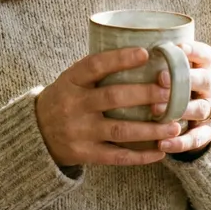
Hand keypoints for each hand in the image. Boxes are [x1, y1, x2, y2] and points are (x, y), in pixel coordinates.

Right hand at [35, 46, 184, 167]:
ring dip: (150, 129)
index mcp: (71, 80)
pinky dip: (140, 156)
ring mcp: (80, 131)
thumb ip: (97, 69)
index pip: (95, 65)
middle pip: (113, 97)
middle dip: (145, 94)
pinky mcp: (85, 154)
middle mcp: (74, 105)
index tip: (146, 53)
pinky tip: (160, 152)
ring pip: (120, 131)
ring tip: (175, 126)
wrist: (36, 132)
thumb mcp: (71, 78)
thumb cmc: (65, 97)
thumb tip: (141, 52)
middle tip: (170, 92)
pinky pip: (117, 156)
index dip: (120, 59)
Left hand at [152, 41, 210, 155]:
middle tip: (160, 78)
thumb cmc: (176, 84)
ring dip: (180, 109)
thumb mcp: (175, 69)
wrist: (198, 115)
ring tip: (155, 111)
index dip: (194, 50)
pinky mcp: (207, 132)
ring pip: (201, 108)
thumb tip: (128, 48)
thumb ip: (161, 61)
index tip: (178, 46)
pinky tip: (162, 144)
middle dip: (184, 78)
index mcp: (204, 67)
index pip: (205, 54)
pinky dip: (180, 142)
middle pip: (204, 79)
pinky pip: (197, 138)